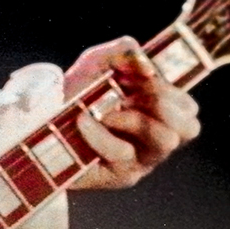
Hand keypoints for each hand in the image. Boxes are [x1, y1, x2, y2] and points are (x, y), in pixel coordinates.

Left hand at [65, 37, 201, 189]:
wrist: (40, 120)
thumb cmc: (78, 91)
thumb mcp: (97, 62)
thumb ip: (122, 51)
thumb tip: (145, 62)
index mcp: (160, 114)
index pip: (188, 108)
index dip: (169, 90)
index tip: (139, 78)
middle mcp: (157, 140)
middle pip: (188, 128)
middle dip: (162, 104)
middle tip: (130, 94)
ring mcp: (142, 161)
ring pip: (164, 141)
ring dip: (134, 118)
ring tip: (103, 112)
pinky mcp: (121, 176)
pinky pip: (123, 155)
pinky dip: (101, 133)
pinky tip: (82, 121)